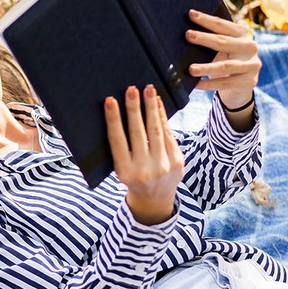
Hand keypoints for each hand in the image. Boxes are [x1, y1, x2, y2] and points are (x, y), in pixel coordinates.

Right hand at [105, 85, 183, 225]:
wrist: (155, 199)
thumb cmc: (133, 177)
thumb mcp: (122, 169)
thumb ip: (121, 148)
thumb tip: (118, 113)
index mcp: (124, 172)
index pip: (117, 141)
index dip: (113, 119)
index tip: (110, 101)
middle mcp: (144, 170)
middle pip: (138, 133)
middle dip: (134, 109)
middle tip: (131, 89)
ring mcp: (163, 166)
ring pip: (156, 131)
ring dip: (151, 108)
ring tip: (148, 90)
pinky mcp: (177, 161)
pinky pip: (169, 134)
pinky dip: (163, 117)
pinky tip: (158, 103)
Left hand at [186, 9, 258, 111]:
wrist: (242, 85)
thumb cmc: (226, 60)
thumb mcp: (223, 48)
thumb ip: (213, 40)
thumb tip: (187, 34)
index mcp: (242, 34)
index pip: (222, 25)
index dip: (207, 19)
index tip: (191, 14)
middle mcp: (250, 47)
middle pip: (224, 42)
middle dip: (204, 38)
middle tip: (188, 35)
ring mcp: (252, 65)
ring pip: (225, 66)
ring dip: (206, 68)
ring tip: (191, 69)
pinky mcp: (249, 82)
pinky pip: (225, 84)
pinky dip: (209, 84)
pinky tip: (196, 84)